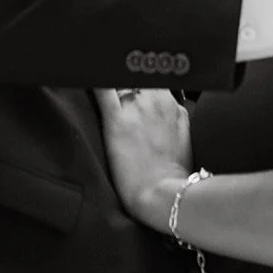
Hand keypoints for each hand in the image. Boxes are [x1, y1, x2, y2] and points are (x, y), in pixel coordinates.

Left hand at [94, 87, 191, 227]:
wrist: (162, 195)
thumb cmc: (172, 175)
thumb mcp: (183, 138)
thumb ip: (171, 117)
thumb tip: (162, 112)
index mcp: (173, 106)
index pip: (153, 82)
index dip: (141, 86)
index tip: (132, 89)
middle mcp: (157, 100)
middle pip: (137, 79)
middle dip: (127, 85)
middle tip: (119, 100)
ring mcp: (137, 108)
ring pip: (121, 81)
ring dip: (114, 86)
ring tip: (104, 94)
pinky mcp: (117, 120)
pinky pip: (103, 90)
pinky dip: (96, 82)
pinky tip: (88, 78)